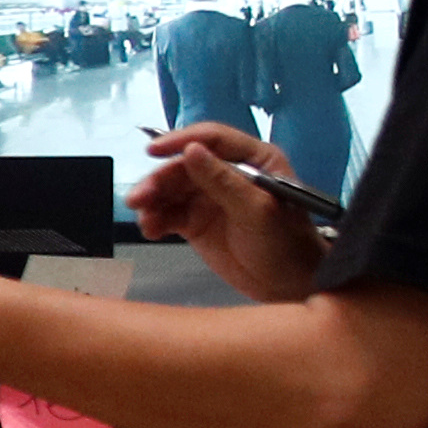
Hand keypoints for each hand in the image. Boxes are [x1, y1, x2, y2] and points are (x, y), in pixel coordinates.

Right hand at [126, 125, 327, 302]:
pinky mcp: (196, 222)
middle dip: (159, 180)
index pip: (213, 140)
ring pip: (171, 189)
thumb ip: (223, 181)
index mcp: (253, 160)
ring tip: (143, 218)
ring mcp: (210, 197)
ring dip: (152, 200)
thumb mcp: (257, 210)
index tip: (152, 150)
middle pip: (184, 166)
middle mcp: (228, 173)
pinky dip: (156, 220)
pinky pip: (169, 214)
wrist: (289, 287)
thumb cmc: (286, 244)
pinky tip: (149, 230)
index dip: (181, 141)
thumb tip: (190, 150)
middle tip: (139, 199)